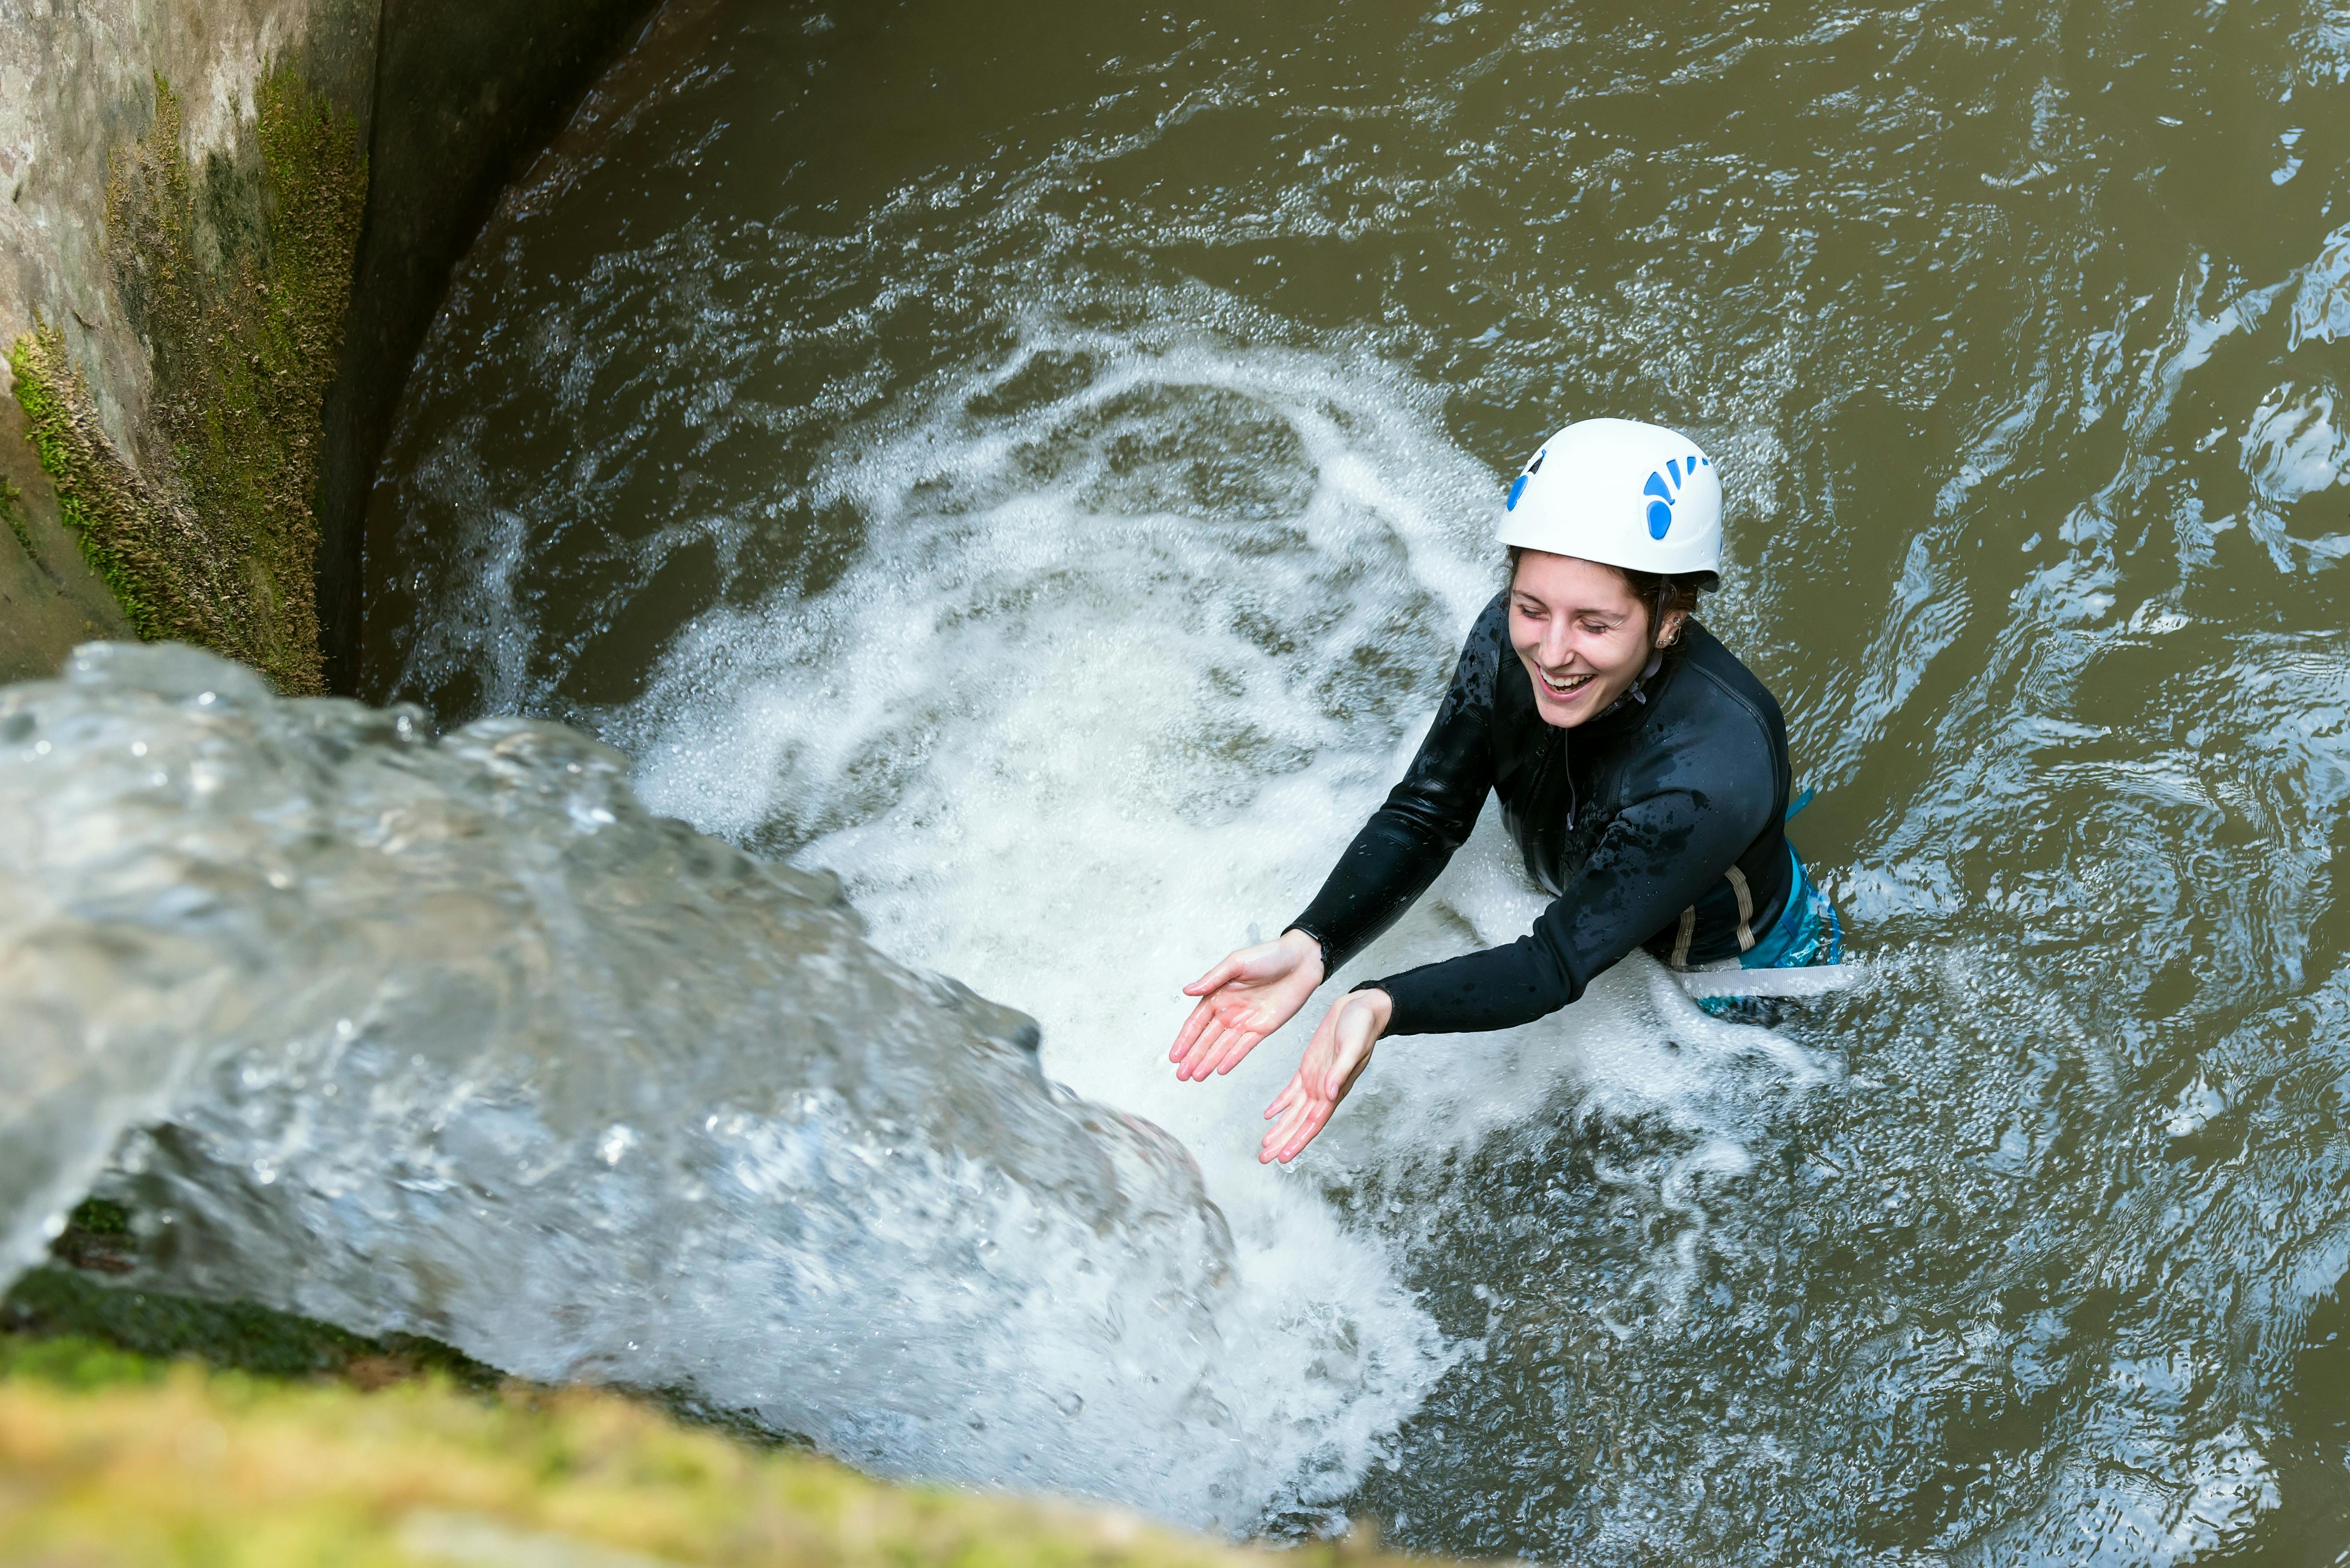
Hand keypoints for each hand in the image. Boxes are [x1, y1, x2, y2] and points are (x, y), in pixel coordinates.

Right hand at [1170, 929, 1325, 1080]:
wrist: (1301, 961)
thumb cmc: (1268, 956)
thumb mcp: (1236, 963)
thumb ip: (1212, 979)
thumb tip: (1187, 991)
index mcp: (1219, 995)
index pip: (1197, 1022)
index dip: (1185, 1039)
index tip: (1174, 1056)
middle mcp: (1229, 1011)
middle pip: (1206, 1039)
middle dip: (1193, 1057)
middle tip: (1181, 1075)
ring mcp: (1245, 1021)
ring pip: (1223, 1047)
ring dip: (1208, 1062)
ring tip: (1195, 1077)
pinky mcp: (1263, 1028)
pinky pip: (1244, 1047)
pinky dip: (1232, 1058)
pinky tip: (1220, 1070)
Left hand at [1260, 988, 1390, 1163]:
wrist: (1361, 1008)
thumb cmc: (1362, 1026)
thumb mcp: (1351, 1046)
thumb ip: (1340, 1070)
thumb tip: (1330, 1094)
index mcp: (1335, 1089)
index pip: (1314, 1123)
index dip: (1298, 1140)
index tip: (1284, 1157)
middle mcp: (1324, 1090)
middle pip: (1300, 1123)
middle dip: (1283, 1141)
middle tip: (1264, 1158)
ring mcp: (1316, 1080)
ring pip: (1294, 1112)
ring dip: (1280, 1128)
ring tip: (1264, 1144)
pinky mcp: (1309, 1067)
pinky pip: (1291, 1092)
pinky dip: (1280, 1104)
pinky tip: (1269, 1114)